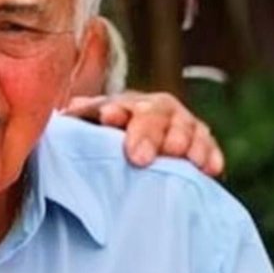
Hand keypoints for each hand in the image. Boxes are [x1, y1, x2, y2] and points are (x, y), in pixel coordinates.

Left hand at [62, 91, 223, 176]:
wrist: (131, 152)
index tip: (108, 119)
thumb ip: (76, 124)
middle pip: (154, 114)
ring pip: (185, 125)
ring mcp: (178, 123)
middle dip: (149, 133)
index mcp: (119, 106)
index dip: (115, 111)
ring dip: (185, 142)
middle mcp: (151, 109)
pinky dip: (210, 154)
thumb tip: (61, 115)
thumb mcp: (83, 135)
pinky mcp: (199, 141)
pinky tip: (212, 169)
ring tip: (184, 158)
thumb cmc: (100, 147)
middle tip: (141, 157)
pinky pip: (208, 144)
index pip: (118, 103)